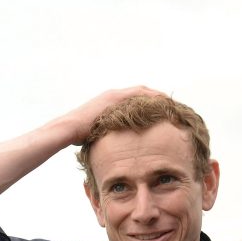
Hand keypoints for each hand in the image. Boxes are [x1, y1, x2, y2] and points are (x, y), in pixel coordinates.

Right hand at [51, 86, 166, 145]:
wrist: (69, 129)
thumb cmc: (81, 137)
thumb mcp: (102, 134)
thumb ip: (113, 135)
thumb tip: (121, 148)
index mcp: (111, 102)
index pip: (136, 99)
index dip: (150, 103)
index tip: (164, 110)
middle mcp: (114, 95)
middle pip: (142, 92)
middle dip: (157, 98)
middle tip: (172, 105)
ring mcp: (114, 95)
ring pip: (142, 91)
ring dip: (157, 96)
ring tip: (172, 103)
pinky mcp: (114, 97)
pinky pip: (139, 93)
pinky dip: (152, 96)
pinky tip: (164, 102)